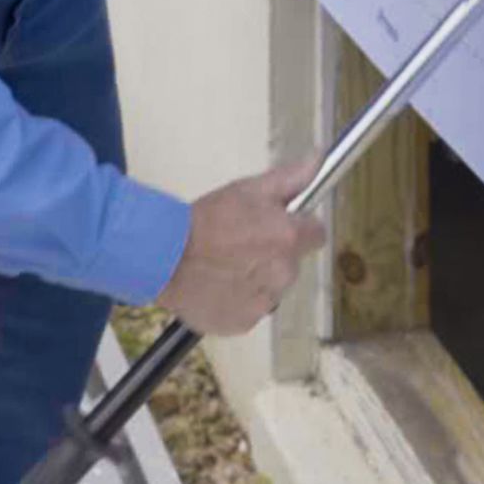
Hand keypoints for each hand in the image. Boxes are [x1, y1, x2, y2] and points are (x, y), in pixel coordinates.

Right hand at [157, 159, 327, 337]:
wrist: (165, 257)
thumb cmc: (206, 220)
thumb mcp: (248, 190)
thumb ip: (289, 179)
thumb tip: (318, 161)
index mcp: (289, 238)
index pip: (316, 234)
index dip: (298, 227)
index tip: (277, 225)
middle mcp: (284, 273)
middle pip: (291, 262)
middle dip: (273, 254)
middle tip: (241, 243)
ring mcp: (265, 302)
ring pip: (271, 287)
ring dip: (256, 278)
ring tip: (224, 265)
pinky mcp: (244, 322)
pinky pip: (250, 309)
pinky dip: (238, 300)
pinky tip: (217, 285)